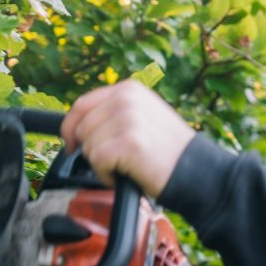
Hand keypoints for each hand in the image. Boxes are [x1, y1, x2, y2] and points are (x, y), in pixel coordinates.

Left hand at [61, 81, 194, 198]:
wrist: (196, 169)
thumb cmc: (167, 150)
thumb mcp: (143, 116)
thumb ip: (114, 112)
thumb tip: (78, 125)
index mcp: (129, 89)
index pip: (82, 105)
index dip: (70, 128)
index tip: (71, 144)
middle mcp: (127, 99)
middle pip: (82, 128)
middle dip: (90, 149)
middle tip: (113, 161)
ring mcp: (128, 119)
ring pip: (88, 146)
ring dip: (101, 164)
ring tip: (125, 166)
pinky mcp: (129, 142)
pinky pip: (97, 161)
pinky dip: (106, 175)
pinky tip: (124, 175)